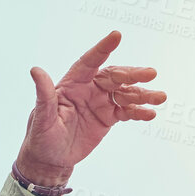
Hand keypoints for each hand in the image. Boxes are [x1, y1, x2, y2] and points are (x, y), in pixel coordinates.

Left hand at [17, 30, 163, 184]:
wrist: (50, 160)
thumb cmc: (41, 137)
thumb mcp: (41, 118)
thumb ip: (43, 95)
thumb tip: (35, 71)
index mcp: (72, 84)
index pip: (89, 62)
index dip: (102, 49)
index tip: (116, 35)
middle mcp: (89, 89)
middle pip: (114, 76)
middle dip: (132, 74)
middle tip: (150, 74)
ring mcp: (101, 102)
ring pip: (125, 93)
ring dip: (143, 94)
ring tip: (159, 97)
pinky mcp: (108, 117)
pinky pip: (127, 111)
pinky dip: (139, 112)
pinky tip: (150, 113)